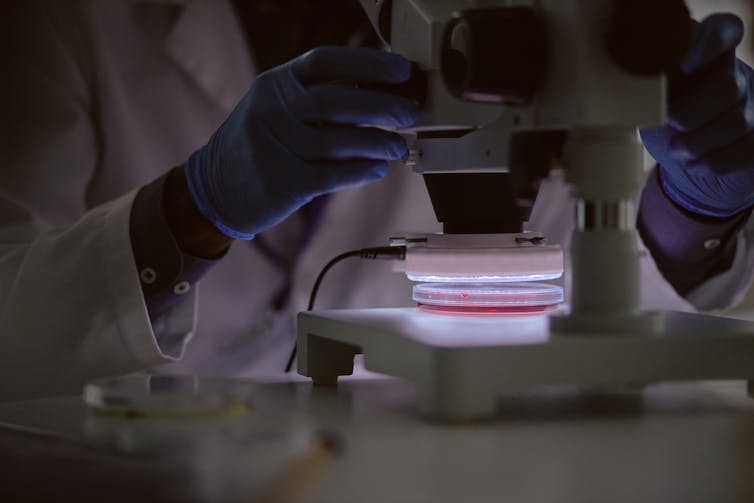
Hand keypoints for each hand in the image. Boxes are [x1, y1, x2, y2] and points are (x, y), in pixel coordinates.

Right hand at [185, 47, 417, 238]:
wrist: (215, 189)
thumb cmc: (261, 143)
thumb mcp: (276, 107)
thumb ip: (316, 97)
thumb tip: (380, 93)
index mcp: (275, 83)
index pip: (326, 61)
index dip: (368, 63)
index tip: (402, 70)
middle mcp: (272, 110)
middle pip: (336, 101)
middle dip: (381, 106)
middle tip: (410, 113)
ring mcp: (276, 146)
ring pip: (338, 142)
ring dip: (377, 143)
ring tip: (399, 146)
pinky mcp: (283, 182)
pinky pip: (332, 175)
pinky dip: (361, 171)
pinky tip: (378, 168)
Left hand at [640, 14, 753, 216]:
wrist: (678, 153)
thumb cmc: (658, 116)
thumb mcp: (644, 99)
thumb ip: (642, 89)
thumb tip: (629, 98)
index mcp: (705, 53)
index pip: (724, 30)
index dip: (710, 44)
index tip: (685, 65)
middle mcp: (736, 73)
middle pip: (727, 86)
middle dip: (690, 114)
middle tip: (665, 122)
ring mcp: (752, 104)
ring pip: (736, 122)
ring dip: (697, 143)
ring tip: (675, 149)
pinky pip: (745, 151)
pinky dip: (714, 163)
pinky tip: (694, 164)